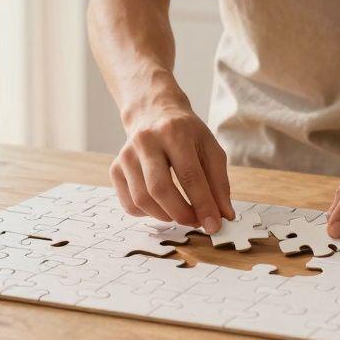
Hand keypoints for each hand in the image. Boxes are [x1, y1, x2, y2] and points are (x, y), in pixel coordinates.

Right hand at [110, 97, 234, 232]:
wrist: (153, 112)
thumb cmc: (185, 133)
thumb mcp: (210, 148)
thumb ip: (219, 182)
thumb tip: (224, 215)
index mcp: (174, 132)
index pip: (189, 175)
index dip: (203, 204)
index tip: (213, 226)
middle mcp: (146, 141)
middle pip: (160, 189)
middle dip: (181, 214)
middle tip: (196, 222)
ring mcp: (126, 155)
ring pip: (142, 200)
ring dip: (165, 216)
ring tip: (181, 212)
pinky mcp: (116, 168)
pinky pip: (129, 204)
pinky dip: (148, 214)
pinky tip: (161, 205)